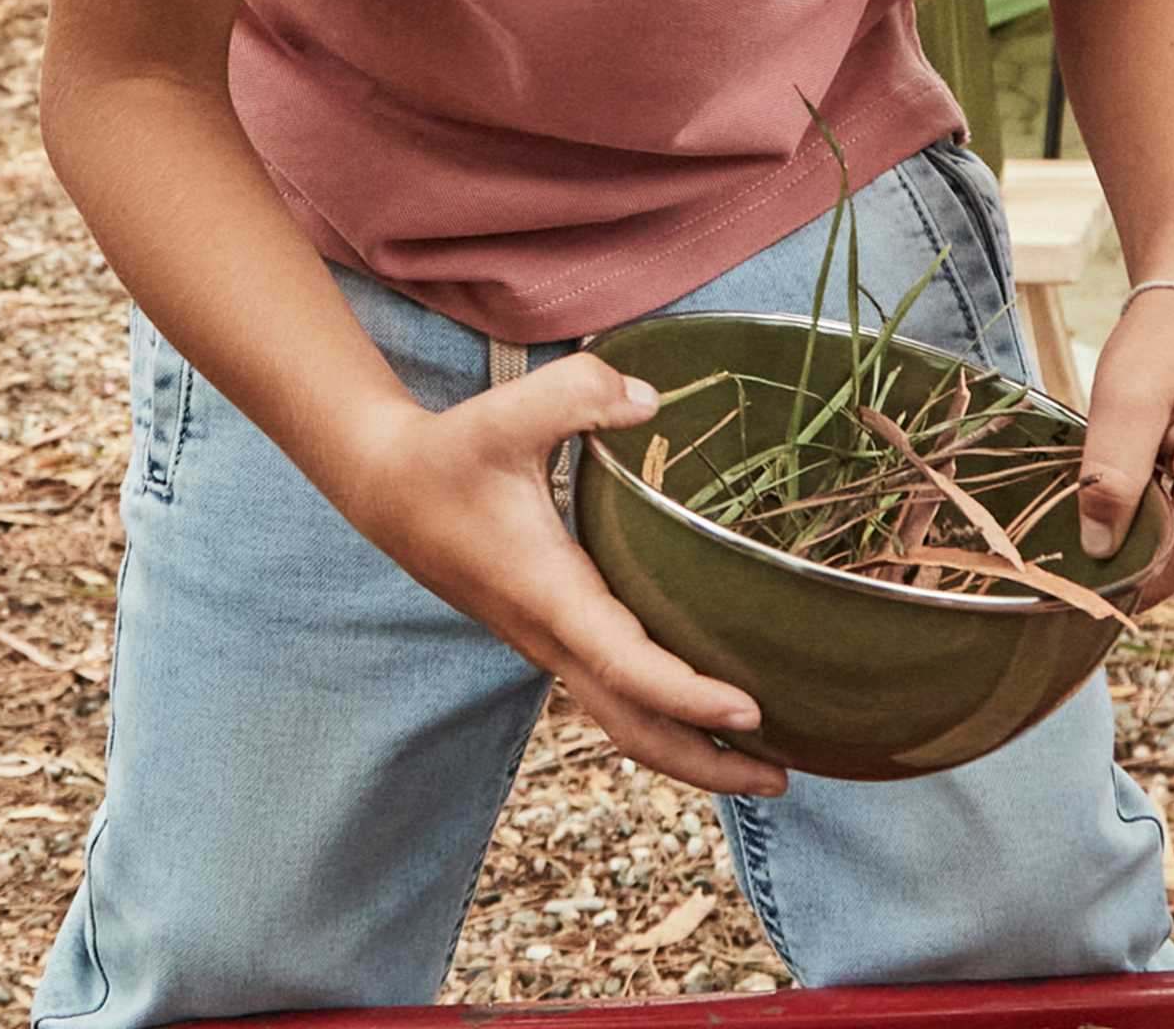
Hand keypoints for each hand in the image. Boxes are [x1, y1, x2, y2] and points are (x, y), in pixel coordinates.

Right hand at [347, 353, 785, 797]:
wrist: (389, 490)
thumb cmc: (450, 453)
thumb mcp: (507, 413)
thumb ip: (578, 395)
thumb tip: (650, 400)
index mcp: (549, 594)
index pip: (626, 663)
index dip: (687, 694)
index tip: (750, 710)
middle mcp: (553, 634)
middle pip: (634, 727)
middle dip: (707, 762)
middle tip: (784, 778)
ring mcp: (552, 642)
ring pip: (625, 721)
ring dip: (691, 750)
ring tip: (766, 763)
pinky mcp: (554, 633)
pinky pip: (615, 694)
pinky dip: (664, 716)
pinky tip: (706, 707)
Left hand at [1076, 290, 1173, 606]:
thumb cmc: (1163, 342)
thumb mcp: (1123, 396)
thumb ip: (1110, 475)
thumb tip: (1100, 551)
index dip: (1134, 571)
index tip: (1088, 566)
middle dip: (1152, 551)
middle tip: (1115, 501)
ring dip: (1171, 541)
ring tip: (1149, 480)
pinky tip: (1171, 485)